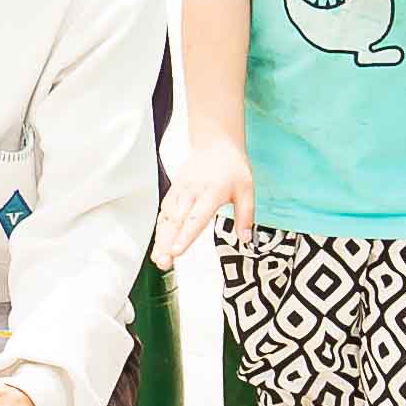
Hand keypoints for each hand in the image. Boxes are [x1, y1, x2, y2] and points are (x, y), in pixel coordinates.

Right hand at [152, 130, 253, 265]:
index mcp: (211, 192)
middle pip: (176, 220)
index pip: (195, 217)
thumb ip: (246, 216)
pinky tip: (158, 244)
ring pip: (166, 217)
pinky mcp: (173, 192)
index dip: (185, 235)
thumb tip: (246, 240)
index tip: (176, 251)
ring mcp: (180, 191)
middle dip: (167, 242)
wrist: (215, 144)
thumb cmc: (232, 167)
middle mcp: (191, 192)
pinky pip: (163, 212)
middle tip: (163, 261)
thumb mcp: (247, 190)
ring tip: (158, 258)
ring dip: (160, 238)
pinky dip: (159, 229)